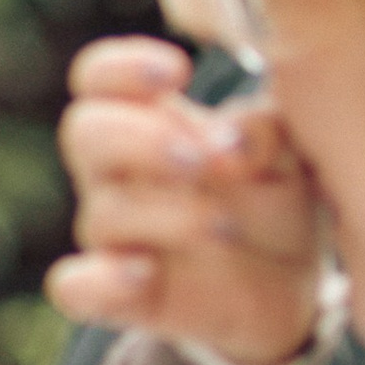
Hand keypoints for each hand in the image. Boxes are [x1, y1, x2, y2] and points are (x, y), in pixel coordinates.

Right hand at [46, 38, 322, 364]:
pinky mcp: (122, 296)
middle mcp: (120, 174)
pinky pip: (77, 289)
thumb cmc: (271, 198)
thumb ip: (263, 133)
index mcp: (151, 121)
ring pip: (102, 213)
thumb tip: (235, 136)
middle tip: (201, 161)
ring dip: (165, 214)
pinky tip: (144, 274)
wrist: (286, 286)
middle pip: (85, 132)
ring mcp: (117, 236)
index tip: (178, 72)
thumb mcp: (286, 156)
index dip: (122, 68)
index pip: (101, 78)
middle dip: (140, 138)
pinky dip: (99, 282)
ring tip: (224, 226)